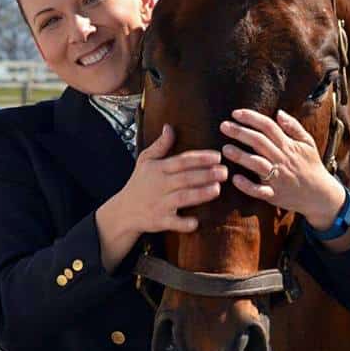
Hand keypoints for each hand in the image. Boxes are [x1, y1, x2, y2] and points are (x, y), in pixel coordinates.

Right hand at [96, 125, 225, 271]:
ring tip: (217, 189)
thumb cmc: (139, 182)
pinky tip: (196, 222)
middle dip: (206, 175)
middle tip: (225, 172)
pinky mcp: (159, 221)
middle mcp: (160, 185)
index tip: (217, 156)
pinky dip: (184, 223)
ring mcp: (159, 204)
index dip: (199, 158)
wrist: (124, 210)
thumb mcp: (145, 160)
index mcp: (158, 169)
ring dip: (200, 195)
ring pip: (182, 198)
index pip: (181, 161)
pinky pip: (173, 222)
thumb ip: (160, 145)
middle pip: (185, 178)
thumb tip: (169, 127)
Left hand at [220, 109, 344, 229]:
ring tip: (225, 149)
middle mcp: (282, 160)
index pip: (268, 127)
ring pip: (257, 164)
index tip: (235, 113)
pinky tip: (235, 178)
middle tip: (223, 126)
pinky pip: (259, 191)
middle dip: (240, 133)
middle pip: (259, 142)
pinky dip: (247, 185)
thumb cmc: (311, 166)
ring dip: (241, 156)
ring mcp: (278, 178)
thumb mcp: (308, 143)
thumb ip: (294, 127)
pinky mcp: (274, 195)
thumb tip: (278, 112)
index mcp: (289, 146)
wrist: (320, 195)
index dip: (252, 118)